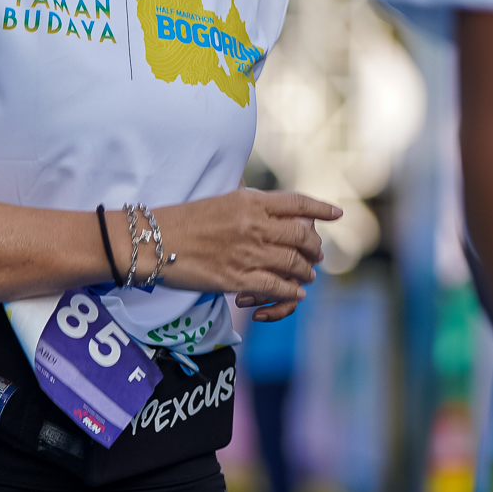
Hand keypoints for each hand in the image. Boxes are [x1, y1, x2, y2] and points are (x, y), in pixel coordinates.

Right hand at [155, 188, 340, 319]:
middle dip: (314, 247)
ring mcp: (248, 253)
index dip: (321, 209)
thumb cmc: (183, 219)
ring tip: (307, 275)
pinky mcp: (238, 279)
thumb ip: (247, 200)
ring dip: (305, 272)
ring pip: (293, 264)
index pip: (297, 203)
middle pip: (302, 236)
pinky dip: (291, 291)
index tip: (337, 214)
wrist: (155, 241)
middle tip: (316, 254)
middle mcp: (255, 225)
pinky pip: (277, 287)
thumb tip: (265, 200)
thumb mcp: (220, 199)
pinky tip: (295, 292)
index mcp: (251, 201)